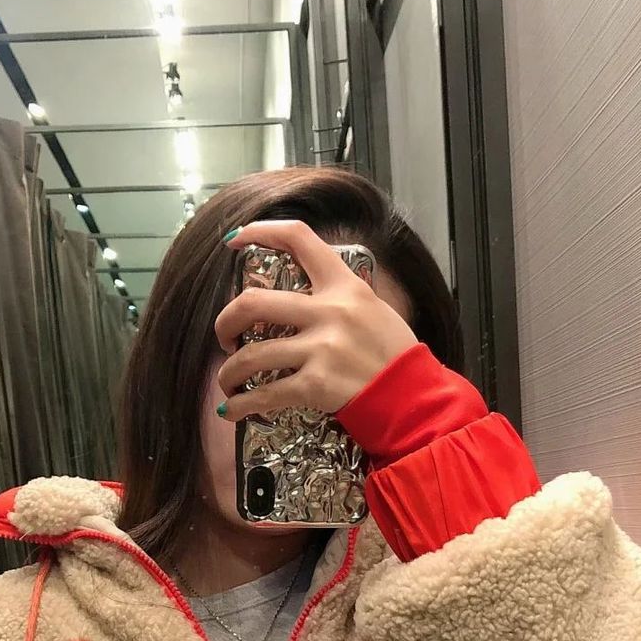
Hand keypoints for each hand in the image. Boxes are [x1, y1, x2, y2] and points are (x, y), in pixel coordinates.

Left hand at [214, 220, 417, 421]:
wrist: (414, 399)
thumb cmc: (397, 357)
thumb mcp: (376, 310)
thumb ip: (341, 299)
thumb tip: (305, 297)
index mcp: (345, 286)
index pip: (299, 239)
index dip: (260, 231)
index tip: (234, 240)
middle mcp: (329, 312)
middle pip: (252, 303)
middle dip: (226, 322)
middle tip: (225, 338)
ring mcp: (321, 349)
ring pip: (251, 355)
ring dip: (229, 372)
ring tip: (229, 382)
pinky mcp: (315, 386)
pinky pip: (264, 394)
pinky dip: (241, 405)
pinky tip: (232, 410)